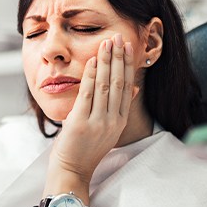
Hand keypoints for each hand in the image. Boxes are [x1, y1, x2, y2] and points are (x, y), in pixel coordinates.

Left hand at [47, 34, 135, 185]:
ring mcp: (98, 122)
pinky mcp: (81, 123)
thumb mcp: (109, 129)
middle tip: (119, 37)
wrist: (72, 169)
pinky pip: (88, 94)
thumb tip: (133, 88)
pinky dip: (91, 75)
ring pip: (105, 86)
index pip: (127, 87)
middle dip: (119, 58)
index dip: (128, 65)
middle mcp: (112, 121)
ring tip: (107, 43)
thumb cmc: (86, 149)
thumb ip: (119, 108)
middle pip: (119, 83)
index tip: (128, 47)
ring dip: (107, 62)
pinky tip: (93, 61)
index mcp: (119, 121)